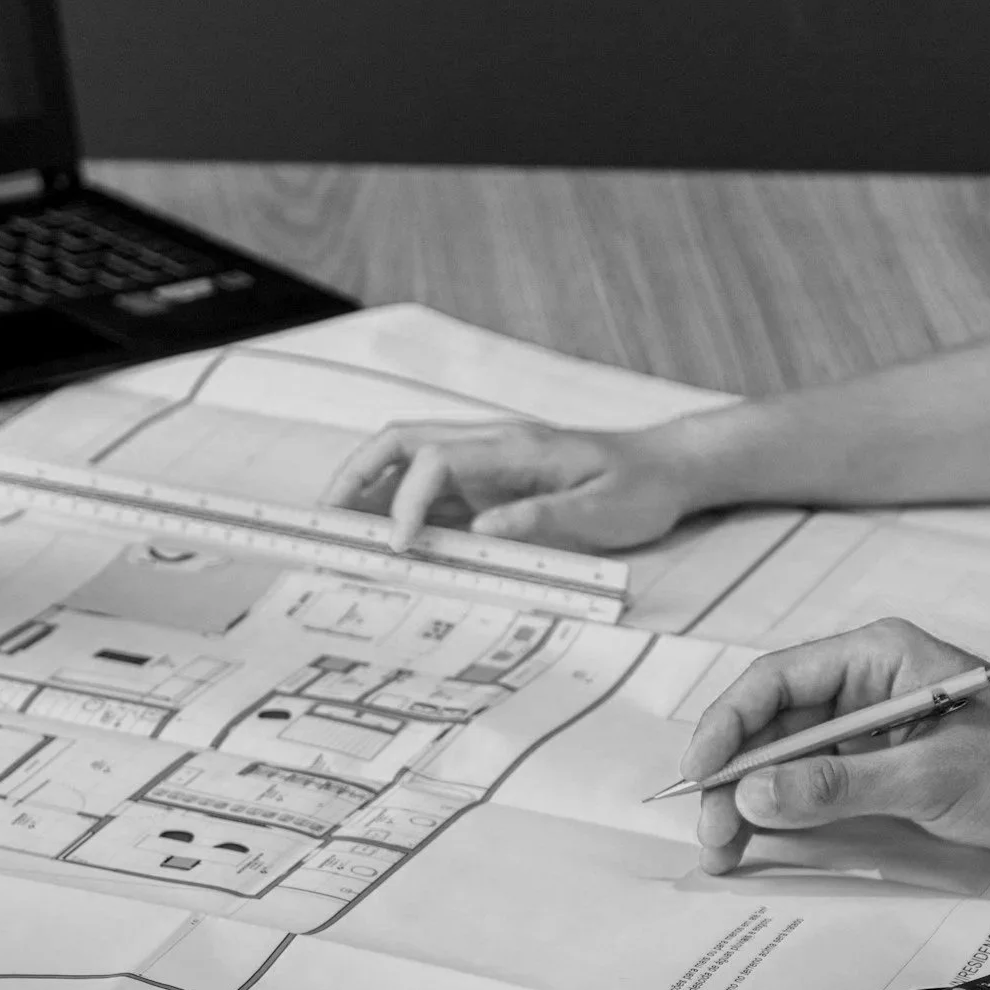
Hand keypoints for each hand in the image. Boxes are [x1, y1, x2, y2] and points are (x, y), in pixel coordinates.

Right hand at [323, 418, 689, 551]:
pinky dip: (396, 510)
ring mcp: (485, 463)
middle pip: (400, 441)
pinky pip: (429, 490)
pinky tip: (380, 541)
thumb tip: (481, 534)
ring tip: (335, 531)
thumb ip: (543, 520)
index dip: (406, 501)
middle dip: (355, 477)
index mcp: (513, 446)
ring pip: (405, 462)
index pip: (434, 459)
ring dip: (366, 491)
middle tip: (324, 522)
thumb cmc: (638, 490)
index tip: (399, 548)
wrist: (666, 470)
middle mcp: (489, 445)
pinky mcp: (488, 484)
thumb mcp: (602, 513)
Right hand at [682, 617, 989, 873]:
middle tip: (710, 836)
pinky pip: (814, 786)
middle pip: (771, 724)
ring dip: (749, 803)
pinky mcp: (881, 771)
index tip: (700, 776)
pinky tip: (759, 843)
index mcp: (878, 657)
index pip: (777, 680)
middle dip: (731, 779)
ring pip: (785, 761)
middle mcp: (866, 686)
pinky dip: (783, 815)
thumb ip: (840, 784)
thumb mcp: (933, 777)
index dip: (727, 727)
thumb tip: (756, 794)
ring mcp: (871, 730)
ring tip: (724, 851)